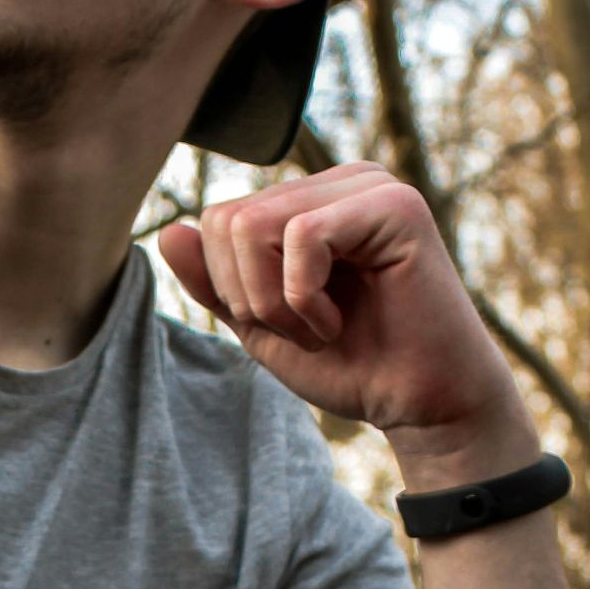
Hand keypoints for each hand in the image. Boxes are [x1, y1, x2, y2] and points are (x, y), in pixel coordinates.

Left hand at [157, 161, 536, 483]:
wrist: (420, 406)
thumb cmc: (351, 365)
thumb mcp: (261, 325)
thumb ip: (214, 282)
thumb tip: (168, 231)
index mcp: (308, 201)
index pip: (218, 220)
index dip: (230, 288)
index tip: (286, 324)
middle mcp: (338, 182)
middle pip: (228, 220)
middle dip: (249, 296)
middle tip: (305, 330)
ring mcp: (369, 186)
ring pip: (254, 226)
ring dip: (275, 301)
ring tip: (323, 328)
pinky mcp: (395, 205)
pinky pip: (302, 236)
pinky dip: (304, 298)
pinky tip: (340, 322)